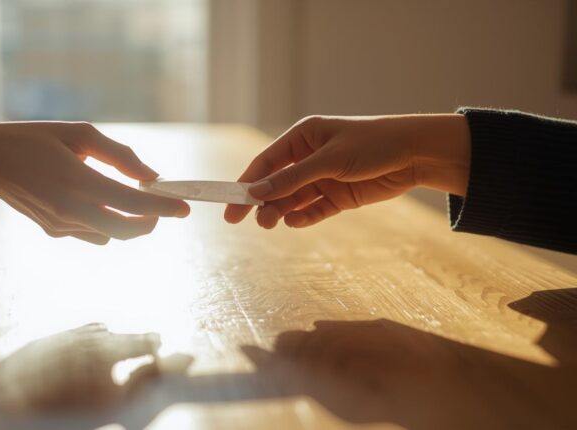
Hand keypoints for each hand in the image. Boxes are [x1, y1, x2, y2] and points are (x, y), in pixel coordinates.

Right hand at [0, 122, 189, 243]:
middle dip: (151, 222)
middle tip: (160, 206)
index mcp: (79, 180)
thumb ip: (119, 155)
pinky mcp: (54, 232)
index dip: (164, 207)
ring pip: (111, 234)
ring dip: (127, 221)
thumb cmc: (34, 138)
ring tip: (126, 197)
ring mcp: (62, 225)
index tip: (185, 208)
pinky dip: (103, 222)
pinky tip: (92, 201)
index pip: (133, 203)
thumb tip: (152, 175)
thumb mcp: (79, 134)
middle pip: (128, 231)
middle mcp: (72, 209)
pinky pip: (92, 233)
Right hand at [224, 114, 470, 227]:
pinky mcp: (338, 196)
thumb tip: (256, 193)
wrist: (416, 154)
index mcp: (303, 137)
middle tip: (249, 221)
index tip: (230, 202)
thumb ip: (292, 178)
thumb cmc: (373, 144)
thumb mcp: (329, 159)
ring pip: (293, 199)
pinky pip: (314, 210)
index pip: (267, 162)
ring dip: (280, 211)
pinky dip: (303, 217)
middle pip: (277, 183)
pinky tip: (294, 222)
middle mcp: (309, 157)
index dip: (247, 182)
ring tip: (270, 223)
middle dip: (262, 201)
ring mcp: (324, 178)